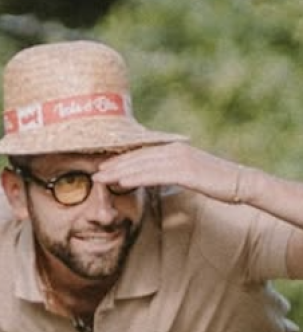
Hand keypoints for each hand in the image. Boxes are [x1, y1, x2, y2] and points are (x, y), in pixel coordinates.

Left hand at [95, 142, 241, 202]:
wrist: (239, 182)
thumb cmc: (214, 181)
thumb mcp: (187, 173)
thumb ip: (169, 171)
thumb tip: (154, 177)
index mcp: (172, 149)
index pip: (140, 154)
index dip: (119, 160)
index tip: (101, 167)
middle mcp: (173, 150)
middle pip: (136, 158)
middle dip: (113, 166)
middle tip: (92, 173)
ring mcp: (179, 159)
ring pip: (141, 165)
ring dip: (118, 171)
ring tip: (99, 178)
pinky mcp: (185, 171)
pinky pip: (155, 175)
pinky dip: (136, 177)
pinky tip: (121, 182)